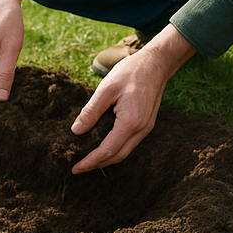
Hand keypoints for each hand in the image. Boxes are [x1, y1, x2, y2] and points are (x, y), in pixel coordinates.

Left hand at [70, 24, 195, 173]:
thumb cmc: (132, 71)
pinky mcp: (146, 124)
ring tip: (88, 162)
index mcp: (130, 121)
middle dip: (97, 165)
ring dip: (106, 160)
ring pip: (124, 152)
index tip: (75, 168)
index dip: (90, 162)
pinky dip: (115, 150)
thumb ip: (91, 111)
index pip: (107, 150)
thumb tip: (76, 131)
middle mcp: (141, 129)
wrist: (157, 63)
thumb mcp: (106, 88)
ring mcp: (146, 128)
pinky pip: (130, 144)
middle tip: (78, 168)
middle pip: (117, 156)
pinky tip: (103, 148)